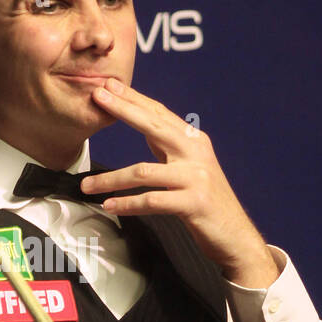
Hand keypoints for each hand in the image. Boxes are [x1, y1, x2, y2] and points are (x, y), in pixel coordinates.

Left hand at [80, 77, 279, 287]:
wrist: (235, 235)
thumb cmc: (207, 203)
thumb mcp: (191, 166)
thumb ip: (169, 146)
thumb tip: (144, 123)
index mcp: (194, 141)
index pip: (159, 113)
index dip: (133, 98)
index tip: (108, 85)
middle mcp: (196, 153)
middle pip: (153, 126)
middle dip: (123, 110)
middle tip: (97, 98)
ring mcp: (196, 177)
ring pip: (143, 171)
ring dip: (111, 179)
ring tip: (86, 185)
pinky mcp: (193, 203)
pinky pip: (152, 201)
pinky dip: (127, 204)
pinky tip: (109, 206)